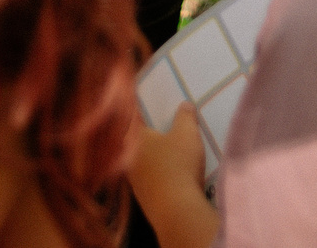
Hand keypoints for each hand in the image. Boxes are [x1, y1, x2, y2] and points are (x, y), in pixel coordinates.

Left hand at [128, 105, 218, 246]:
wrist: (176, 210)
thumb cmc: (178, 164)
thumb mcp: (187, 133)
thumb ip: (185, 116)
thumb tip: (184, 105)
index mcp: (135, 139)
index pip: (134, 120)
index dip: (142, 113)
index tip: (148, 108)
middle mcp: (129, 159)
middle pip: (137, 143)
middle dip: (149, 138)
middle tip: (165, 132)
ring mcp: (134, 182)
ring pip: (143, 165)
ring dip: (154, 160)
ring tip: (170, 156)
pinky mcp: (143, 199)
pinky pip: (151, 182)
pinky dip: (159, 178)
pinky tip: (172, 178)